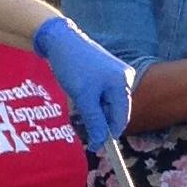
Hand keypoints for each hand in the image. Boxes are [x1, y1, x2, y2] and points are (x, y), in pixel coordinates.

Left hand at [31, 13, 132, 151]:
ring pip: (107, 102)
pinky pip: (103, 93)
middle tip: (80, 119)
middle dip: (99, 118)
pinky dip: (91, 98)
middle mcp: (125, 78)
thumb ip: (94, 121)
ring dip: (93, 108)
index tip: (95, 146)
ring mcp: (117, 73)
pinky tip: (79, 90)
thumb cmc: (73, 66)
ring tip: (78, 98)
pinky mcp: (108, 71)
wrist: (60, 40)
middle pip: (115, 111)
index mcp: (123, 83)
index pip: (121, 118)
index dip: (109, 134)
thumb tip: (100, 143)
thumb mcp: (83, 97)